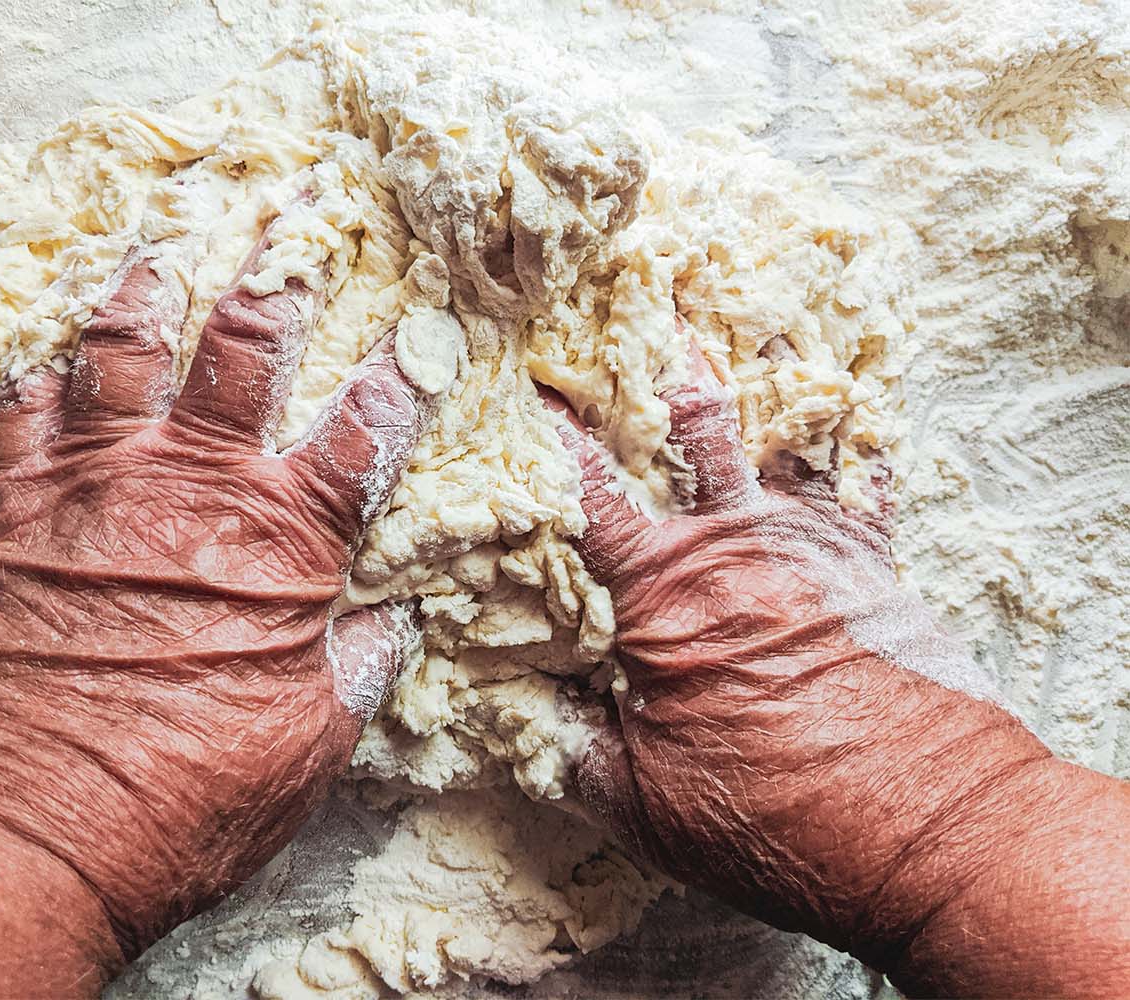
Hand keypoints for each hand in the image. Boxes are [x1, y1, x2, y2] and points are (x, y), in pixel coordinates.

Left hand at [0, 219, 427, 966]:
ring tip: (162, 242)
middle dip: (278, 275)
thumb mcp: (304, 748)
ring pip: (122, 352)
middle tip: (296, 216)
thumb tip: (395, 627)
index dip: (403, 375)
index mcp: (281, 542)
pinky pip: (20, 414)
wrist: (11, 829)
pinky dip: (37, 380)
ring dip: (147, 288)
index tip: (429, 327)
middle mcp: (190, 488)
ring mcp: (92, 486)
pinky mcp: (5, 509)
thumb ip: (354, 670)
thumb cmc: (176, 800)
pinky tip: (45, 362)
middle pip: (242, 351)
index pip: (363, 433)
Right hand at [548, 339, 1129, 996]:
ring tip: (750, 318)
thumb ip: (572, 751)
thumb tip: (520, 722)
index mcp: (663, 594)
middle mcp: (737, 547)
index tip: (527, 384)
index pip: (589, 497)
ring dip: (764, 374)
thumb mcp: (641, 804)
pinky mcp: (876, 565)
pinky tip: (856, 403)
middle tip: (640, 310)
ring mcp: (814, 545)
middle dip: (657, 366)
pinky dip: (861, 439)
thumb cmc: (772, 815)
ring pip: (781, 432)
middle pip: (690, 432)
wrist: (924, 827)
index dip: (553, 438)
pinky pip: (870, 478)